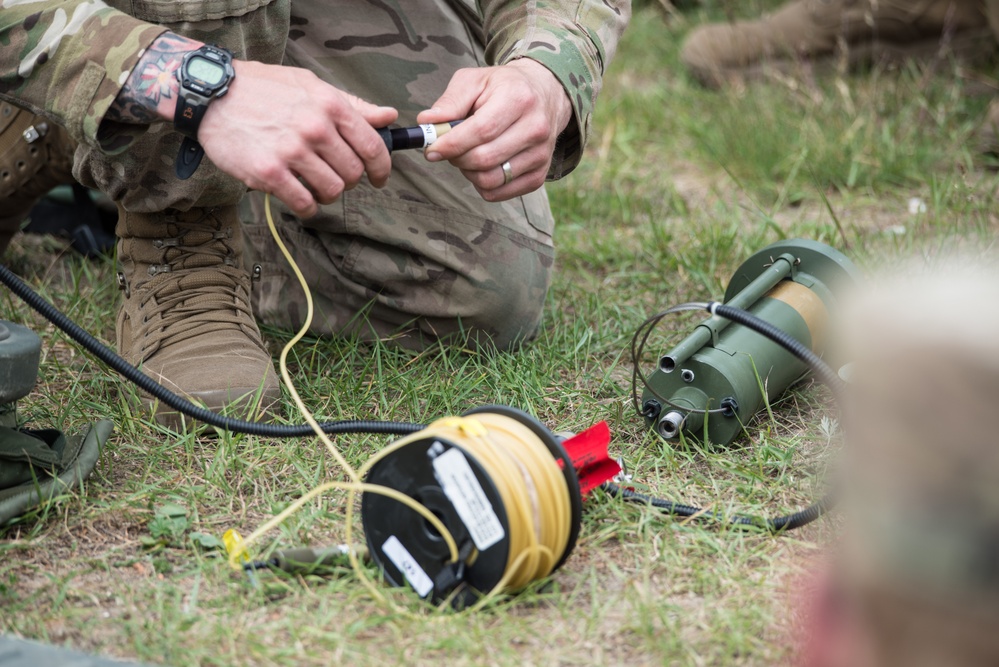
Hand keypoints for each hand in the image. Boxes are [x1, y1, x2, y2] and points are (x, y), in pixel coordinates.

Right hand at [199, 60, 397, 216]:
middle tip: (335, 177)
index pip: (373, 147)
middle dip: (349, 181)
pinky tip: (299, 197)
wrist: (212, 94)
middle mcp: (315, 128)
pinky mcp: (269, 173)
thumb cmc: (264, 89)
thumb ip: (352, 105)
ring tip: (314, 186)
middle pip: (354, 173)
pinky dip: (307, 206)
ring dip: (327, 194)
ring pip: (332, 191)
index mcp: (330, 105)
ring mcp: (292, 151)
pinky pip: (304, 204)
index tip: (378, 178)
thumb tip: (388, 117)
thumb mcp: (311, 86)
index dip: (381, 169)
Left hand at [417, 59, 572, 201]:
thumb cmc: (503, 88)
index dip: (452, 144)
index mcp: (518, 99)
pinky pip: (500, 193)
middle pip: (484, 159)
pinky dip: (482, 184)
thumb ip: (450, 101)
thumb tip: (426, 122)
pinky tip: (482, 166)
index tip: (431, 149)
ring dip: (468, 173)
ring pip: (491, 180)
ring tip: (467, 155)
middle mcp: (535, 128)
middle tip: (448, 150)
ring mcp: (540, 154)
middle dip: (457, 158)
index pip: (481, 131)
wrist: (545, 95)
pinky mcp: (539, 175)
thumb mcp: (474, 81)